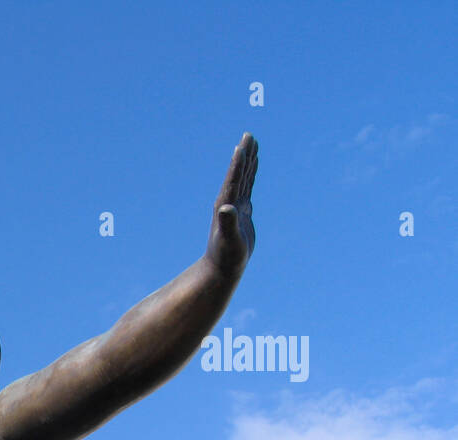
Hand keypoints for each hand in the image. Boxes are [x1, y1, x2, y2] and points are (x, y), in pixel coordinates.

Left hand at [206, 132, 256, 278]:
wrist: (222, 268)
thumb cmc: (226, 256)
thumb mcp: (229, 239)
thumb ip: (228, 223)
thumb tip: (226, 208)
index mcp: (225, 205)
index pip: (233, 179)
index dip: (238, 162)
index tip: (242, 144)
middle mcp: (229, 202)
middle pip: (238, 173)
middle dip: (244, 154)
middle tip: (249, 135)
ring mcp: (235, 206)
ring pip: (243, 178)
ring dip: (248, 161)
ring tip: (253, 144)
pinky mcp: (242, 212)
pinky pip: (248, 188)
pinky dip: (251, 175)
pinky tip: (253, 167)